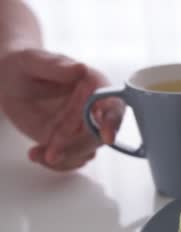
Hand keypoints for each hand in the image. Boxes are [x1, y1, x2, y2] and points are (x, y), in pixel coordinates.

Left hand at [0, 49, 123, 170]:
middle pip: (99, 135)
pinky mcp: (70, 142)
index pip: (113, 105)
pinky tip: (36, 154)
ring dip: (66, 158)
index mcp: (94, 86)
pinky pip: (72, 160)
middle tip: (53, 153)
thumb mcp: (33, 60)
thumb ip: (57, 65)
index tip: (107, 135)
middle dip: (79, 147)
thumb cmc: (24, 65)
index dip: (113, 120)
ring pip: (87, 151)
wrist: (10, 82)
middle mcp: (94, 109)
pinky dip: (56, 164)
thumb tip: (80, 68)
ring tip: (38, 154)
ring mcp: (82, 128)